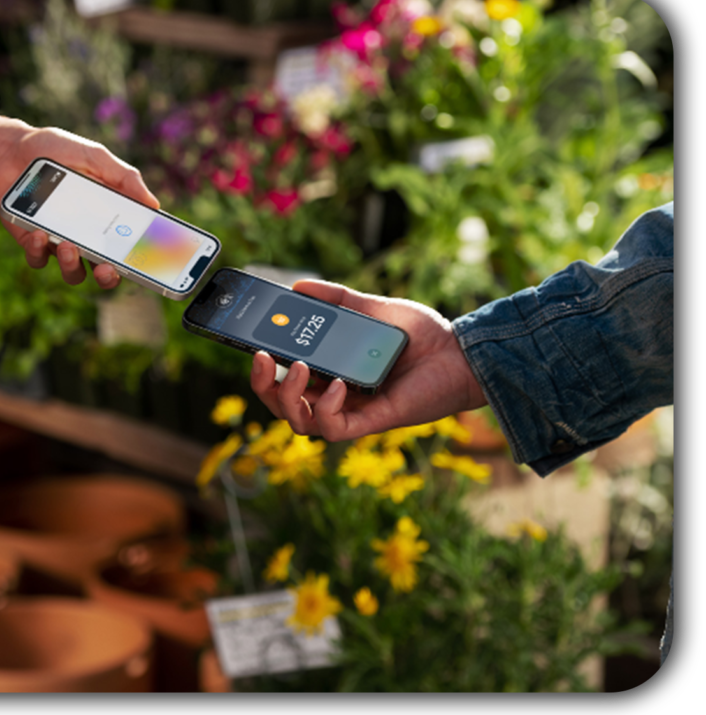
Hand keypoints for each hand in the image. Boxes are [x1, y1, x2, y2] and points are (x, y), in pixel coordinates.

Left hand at [0, 117, 160, 288]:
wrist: (11, 148)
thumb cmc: (57, 150)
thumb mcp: (95, 157)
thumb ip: (125, 177)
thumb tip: (154, 204)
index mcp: (106, 219)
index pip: (128, 248)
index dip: (138, 261)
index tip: (145, 263)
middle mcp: (85, 236)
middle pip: (103, 271)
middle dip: (107, 277)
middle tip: (106, 268)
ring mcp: (58, 241)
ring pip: (72, 271)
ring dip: (72, 265)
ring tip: (68, 246)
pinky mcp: (31, 241)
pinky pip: (38, 259)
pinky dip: (39, 251)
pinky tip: (38, 233)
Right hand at [250, 280, 487, 441]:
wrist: (461, 352)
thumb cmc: (421, 336)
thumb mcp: (372, 309)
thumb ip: (337, 298)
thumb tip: (299, 285)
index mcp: (329, 372)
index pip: (284, 378)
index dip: (263, 368)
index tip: (253, 344)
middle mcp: (334, 395)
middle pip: (282, 405)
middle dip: (263, 386)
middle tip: (263, 358)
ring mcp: (351, 411)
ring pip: (299, 423)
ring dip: (288, 397)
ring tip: (299, 368)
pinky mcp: (371, 422)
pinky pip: (333, 428)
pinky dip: (325, 409)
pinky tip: (335, 386)